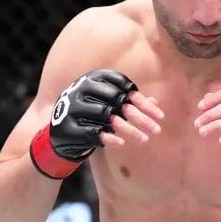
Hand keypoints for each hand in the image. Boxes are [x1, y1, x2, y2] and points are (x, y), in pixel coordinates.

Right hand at [29, 70, 163, 178]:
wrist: (59, 136)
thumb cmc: (90, 117)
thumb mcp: (109, 107)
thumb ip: (129, 103)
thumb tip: (156, 102)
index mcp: (92, 79)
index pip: (123, 86)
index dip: (143, 101)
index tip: (161, 116)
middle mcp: (80, 89)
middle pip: (117, 101)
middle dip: (140, 117)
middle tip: (157, 130)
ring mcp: (71, 107)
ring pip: (107, 117)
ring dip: (129, 129)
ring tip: (145, 139)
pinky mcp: (67, 126)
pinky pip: (92, 132)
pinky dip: (108, 137)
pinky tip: (122, 143)